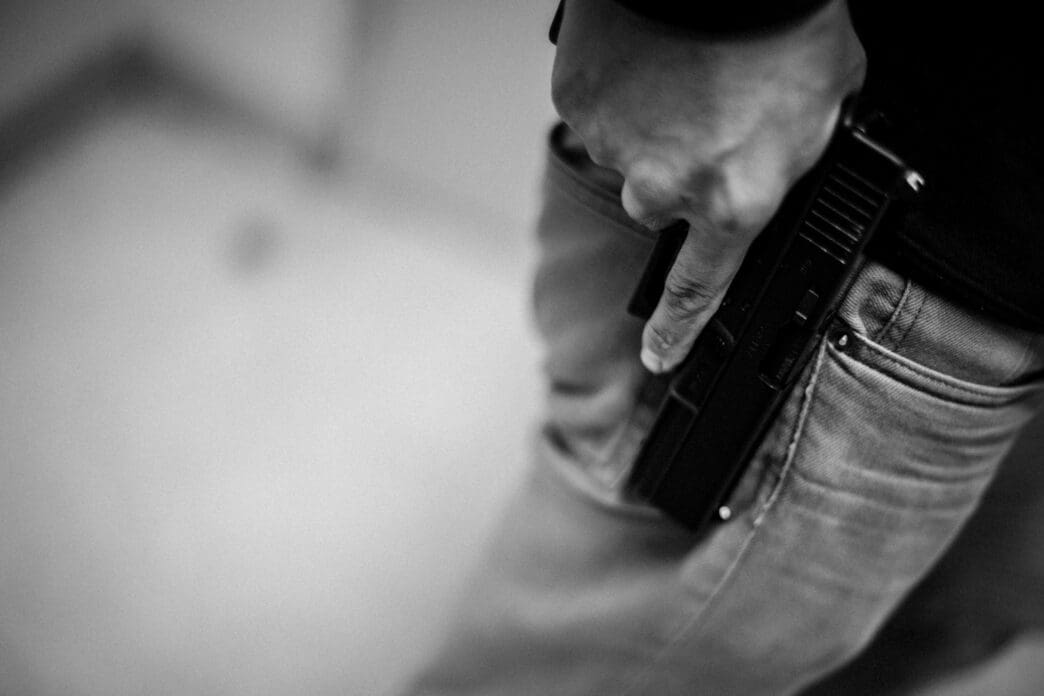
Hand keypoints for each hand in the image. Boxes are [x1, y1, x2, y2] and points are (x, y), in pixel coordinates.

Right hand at [551, 0, 864, 372]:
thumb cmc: (788, 22)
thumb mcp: (826, 106)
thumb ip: (793, 159)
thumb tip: (780, 167)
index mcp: (735, 200)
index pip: (698, 291)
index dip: (678, 332)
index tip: (660, 357)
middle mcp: (665, 188)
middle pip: (658, 204)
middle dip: (676, 170)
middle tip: (707, 114)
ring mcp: (614, 145)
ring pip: (626, 152)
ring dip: (652, 122)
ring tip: (686, 69)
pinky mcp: (578, 101)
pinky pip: (597, 107)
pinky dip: (619, 89)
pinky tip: (652, 56)